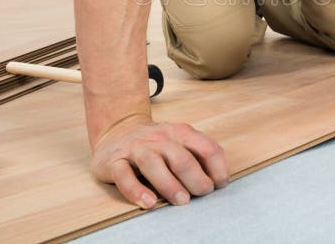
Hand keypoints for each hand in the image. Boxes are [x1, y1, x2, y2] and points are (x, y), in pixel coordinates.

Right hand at [90, 114, 228, 208]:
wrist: (116, 130)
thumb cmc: (155, 143)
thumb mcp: (179, 141)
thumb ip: (198, 155)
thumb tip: (219, 180)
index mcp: (179, 133)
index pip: (206, 147)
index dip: (217, 167)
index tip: (220, 184)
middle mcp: (158, 138)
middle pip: (180, 157)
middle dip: (196, 178)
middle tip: (203, 193)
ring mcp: (136, 149)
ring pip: (153, 164)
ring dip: (170, 184)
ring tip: (182, 200)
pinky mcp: (114, 161)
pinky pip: (123, 175)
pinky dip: (136, 190)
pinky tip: (149, 202)